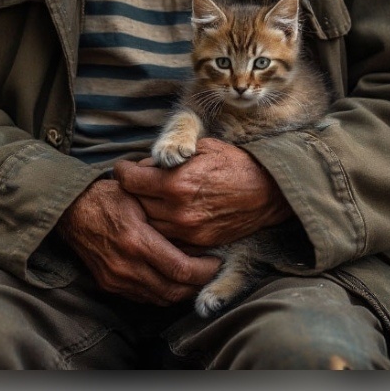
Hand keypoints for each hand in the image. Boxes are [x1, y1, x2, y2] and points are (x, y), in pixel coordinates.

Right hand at [55, 177, 219, 304]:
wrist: (71, 211)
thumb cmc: (108, 197)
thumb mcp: (139, 196)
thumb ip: (165, 214)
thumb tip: (197, 226)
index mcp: (136, 240)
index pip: (180, 269)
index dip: (204, 270)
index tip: (216, 261)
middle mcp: (127, 266)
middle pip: (173, 291)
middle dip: (197, 285)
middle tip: (211, 271)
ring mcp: (117, 279)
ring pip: (160, 298)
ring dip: (181, 291)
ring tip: (195, 275)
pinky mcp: (110, 285)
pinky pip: (144, 297)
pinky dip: (162, 291)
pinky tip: (170, 277)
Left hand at [113, 138, 292, 248]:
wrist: (266, 191)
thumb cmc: (234, 163)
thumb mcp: (202, 147)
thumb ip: (171, 155)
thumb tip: (148, 164)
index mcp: (176, 182)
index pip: (130, 180)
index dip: (123, 172)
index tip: (123, 169)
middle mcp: (178, 210)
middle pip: (136, 203)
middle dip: (132, 191)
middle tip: (135, 183)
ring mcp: (188, 230)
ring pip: (148, 224)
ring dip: (145, 211)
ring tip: (149, 199)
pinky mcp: (198, 243)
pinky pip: (168, 239)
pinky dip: (162, 228)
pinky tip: (166, 216)